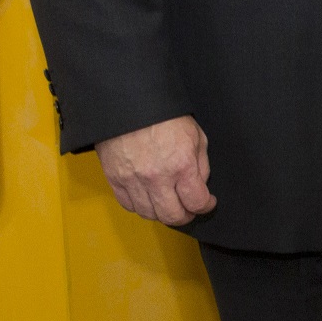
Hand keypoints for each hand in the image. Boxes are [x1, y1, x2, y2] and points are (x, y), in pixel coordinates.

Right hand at [95, 115, 215, 224]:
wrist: (129, 104)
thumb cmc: (165, 116)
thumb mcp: (196, 136)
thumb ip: (200, 165)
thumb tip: (200, 186)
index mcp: (181, 165)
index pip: (196, 202)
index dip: (206, 206)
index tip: (207, 202)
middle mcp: (156, 177)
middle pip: (172, 216)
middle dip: (185, 216)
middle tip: (189, 209)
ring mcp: (133, 180)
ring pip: (148, 214)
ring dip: (161, 213)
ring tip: (168, 203)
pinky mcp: (114, 179)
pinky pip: (128, 204)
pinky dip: (140, 206)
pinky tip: (149, 198)